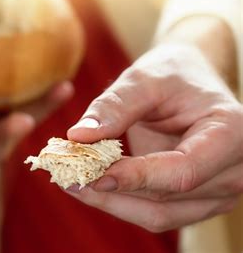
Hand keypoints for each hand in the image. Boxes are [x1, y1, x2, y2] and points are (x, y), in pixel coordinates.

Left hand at [66, 43, 242, 231]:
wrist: (190, 82)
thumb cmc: (173, 74)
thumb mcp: (145, 78)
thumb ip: (114, 106)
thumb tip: (78, 136)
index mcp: (231, 133)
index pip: (183, 171)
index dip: (136, 177)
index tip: (92, 173)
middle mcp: (233, 170)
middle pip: (167, 198)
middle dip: (112, 192)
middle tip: (64, 176)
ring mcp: (217, 191)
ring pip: (159, 214)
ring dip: (111, 203)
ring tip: (70, 182)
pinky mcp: (196, 200)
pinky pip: (155, 212)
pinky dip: (120, 201)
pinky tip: (89, 185)